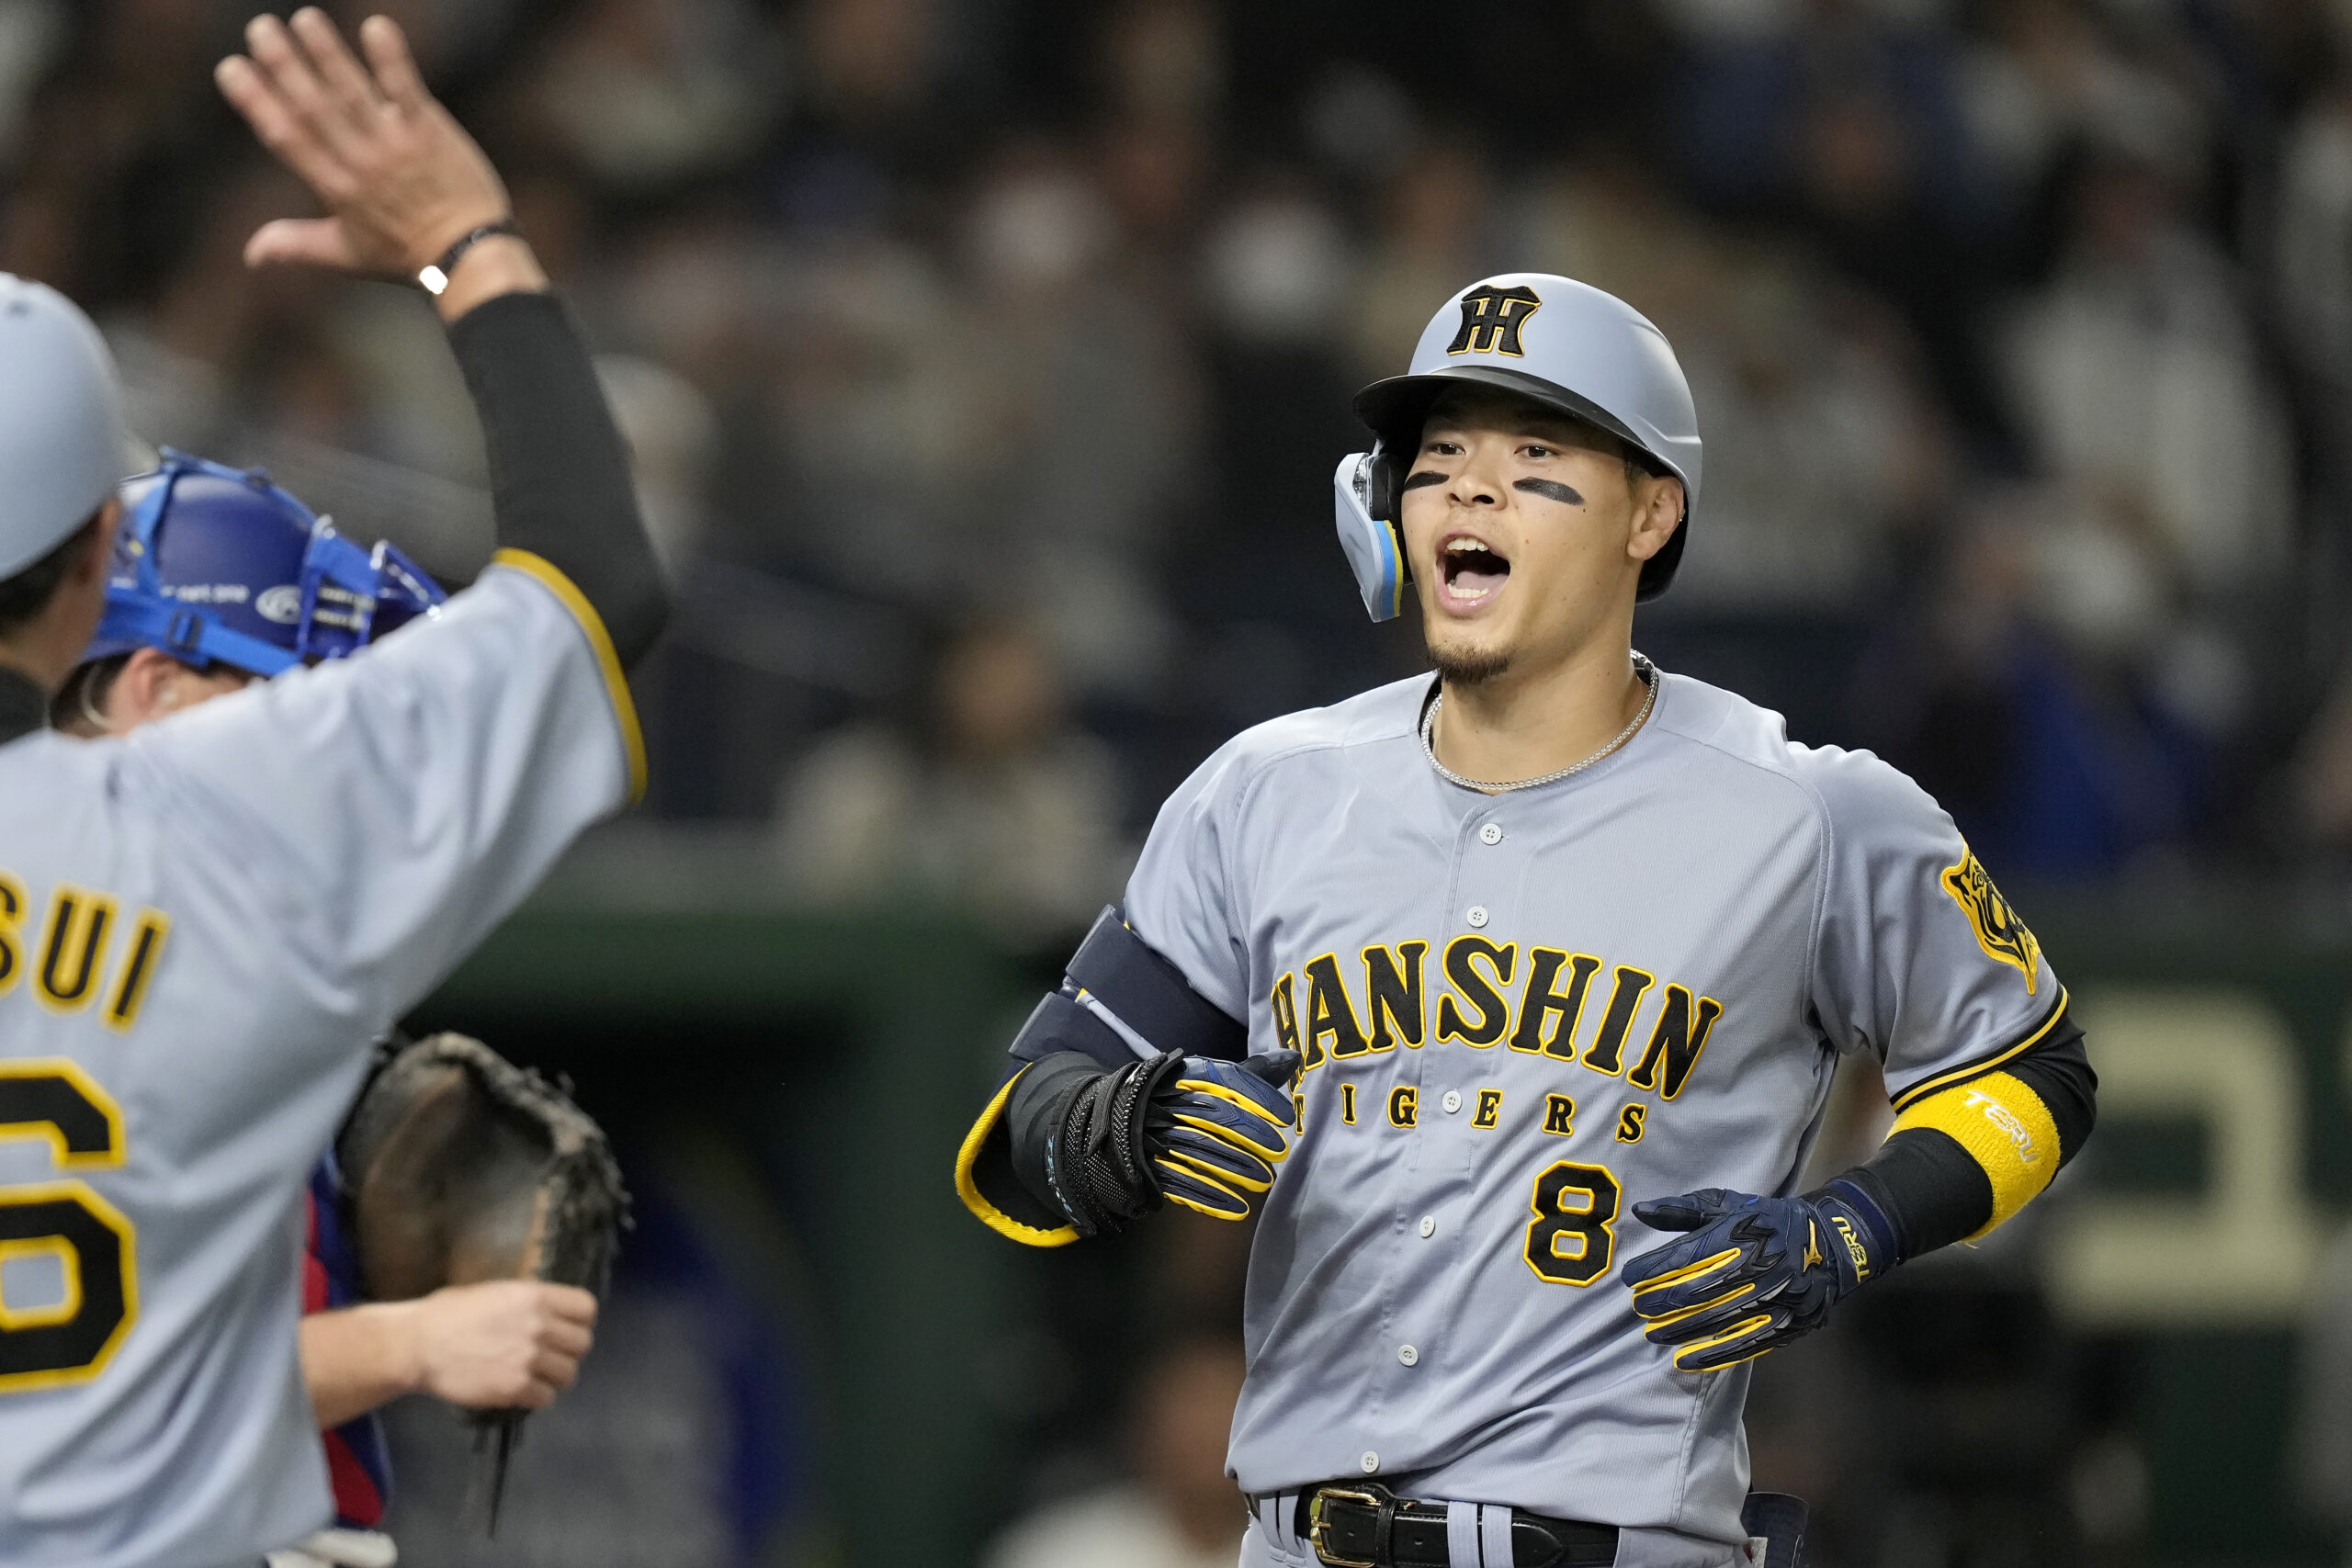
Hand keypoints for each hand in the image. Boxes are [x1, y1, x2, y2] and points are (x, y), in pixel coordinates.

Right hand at [214, 10, 523, 288]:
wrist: (470, 257)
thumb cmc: (407, 257)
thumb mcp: (347, 254)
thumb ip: (296, 244)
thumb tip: (251, 254)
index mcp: (334, 188)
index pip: (287, 138)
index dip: (256, 102)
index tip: (231, 69)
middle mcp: (360, 163)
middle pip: (314, 108)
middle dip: (283, 66)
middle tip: (259, 28)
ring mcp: (395, 146)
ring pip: (353, 94)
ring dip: (327, 53)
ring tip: (305, 19)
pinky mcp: (429, 132)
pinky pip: (407, 92)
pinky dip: (391, 60)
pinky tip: (376, 26)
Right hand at [403, 1280, 596, 1409]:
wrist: (417, 1344)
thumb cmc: (450, 1313)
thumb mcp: (496, 1292)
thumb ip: (529, 1303)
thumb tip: (553, 1314)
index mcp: (536, 1296)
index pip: (587, 1309)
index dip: (579, 1321)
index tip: (565, 1329)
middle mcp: (539, 1325)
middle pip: (582, 1344)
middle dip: (567, 1351)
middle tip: (548, 1356)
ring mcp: (529, 1358)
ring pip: (569, 1374)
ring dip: (554, 1377)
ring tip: (534, 1376)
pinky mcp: (515, 1388)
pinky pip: (546, 1398)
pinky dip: (536, 1397)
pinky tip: (520, 1390)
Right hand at [1146, 1051, 1299, 1220]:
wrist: (1113, 1120)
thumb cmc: (1177, 1096)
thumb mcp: (1208, 1079)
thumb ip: (1251, 1073)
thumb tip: (1292, 1058)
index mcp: (1184, 1074)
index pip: (1223, 1077)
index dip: (1255, 1096)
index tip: (1285, 1117)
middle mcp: (1167, 1100)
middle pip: (1212, 1113)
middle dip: (1249, 1133)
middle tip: (1279, 1151)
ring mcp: (1153, 1133)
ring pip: (1198, 1149)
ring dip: (1234, 1167)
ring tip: (1264, 1181)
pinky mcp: (1148, 1165)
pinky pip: (1179, 1181)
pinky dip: (1210, 1198)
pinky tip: (1237, 1208)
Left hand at [1621, 1183, 1891, 1371]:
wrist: (1832, 1245)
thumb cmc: (1768, 1222)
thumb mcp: (1728, 1205)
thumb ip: (1682, 1209)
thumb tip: (1640, 1211)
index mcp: (1741, 1235)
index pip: (1687, 1257)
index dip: (1654, 1270)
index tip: (1630, 1278)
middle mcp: (1757, 1268)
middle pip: (1698, 1292)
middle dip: (1661, 1302)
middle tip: (1638, 1308)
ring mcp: (1773, 1300)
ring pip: (1716, 1322)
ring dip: (1679, 1331)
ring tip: (1653, 1334)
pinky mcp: (1785, 1325)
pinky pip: (1744, 1345)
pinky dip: (1711, 1356)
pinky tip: (1684, 1360)